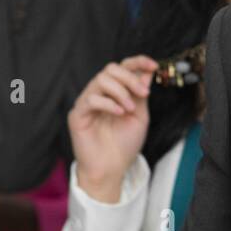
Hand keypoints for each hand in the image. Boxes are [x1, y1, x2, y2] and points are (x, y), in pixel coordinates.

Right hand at [68, 55, 157, 202]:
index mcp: (115, 92)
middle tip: (143, 93)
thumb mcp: (140, 116)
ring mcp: (87, 102)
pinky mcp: (78, 114)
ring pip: (100, 79)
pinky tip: (119, 113)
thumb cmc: (124, 145)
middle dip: (130, 78)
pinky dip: (108, 103)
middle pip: (110, 69)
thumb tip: (147, 71)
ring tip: (129, 109)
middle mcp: (100, 94)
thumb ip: (140, 94)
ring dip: (120, 91)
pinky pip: (91, 99)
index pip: (123, 67)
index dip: (138, 62)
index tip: (153, 65)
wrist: (112, 169)